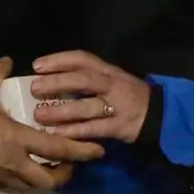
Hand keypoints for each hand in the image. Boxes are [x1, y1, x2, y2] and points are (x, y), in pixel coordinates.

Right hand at [0, 59, 101, 192]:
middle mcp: (13, 164)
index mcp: (18, 139)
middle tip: (68, 166)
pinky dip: (14, 183)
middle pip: (48, 181)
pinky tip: (12, 175)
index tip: (97, 151)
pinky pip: (4, 189)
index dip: (81, 151)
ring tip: (43, 169)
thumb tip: (7, 62)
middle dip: (64, 176)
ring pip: (28, 188)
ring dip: (41, 181)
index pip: (59, 149)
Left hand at [29, 50, 152, 144]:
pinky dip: (76, 131)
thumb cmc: (125, 96)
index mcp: (107, 70)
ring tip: (40, 114)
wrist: (158, 114)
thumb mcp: (110, 80)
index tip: (36, 66)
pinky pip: (95, 129)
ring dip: (62, 111)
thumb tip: (48, 82)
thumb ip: (85, 80)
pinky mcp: (120, 126)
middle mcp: (112, 84)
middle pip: (83, 80)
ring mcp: (117, 106)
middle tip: (35, 88)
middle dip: (57, 83)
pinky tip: (58, 134)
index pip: (82, 59)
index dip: (59, 60)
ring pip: (87, 106)